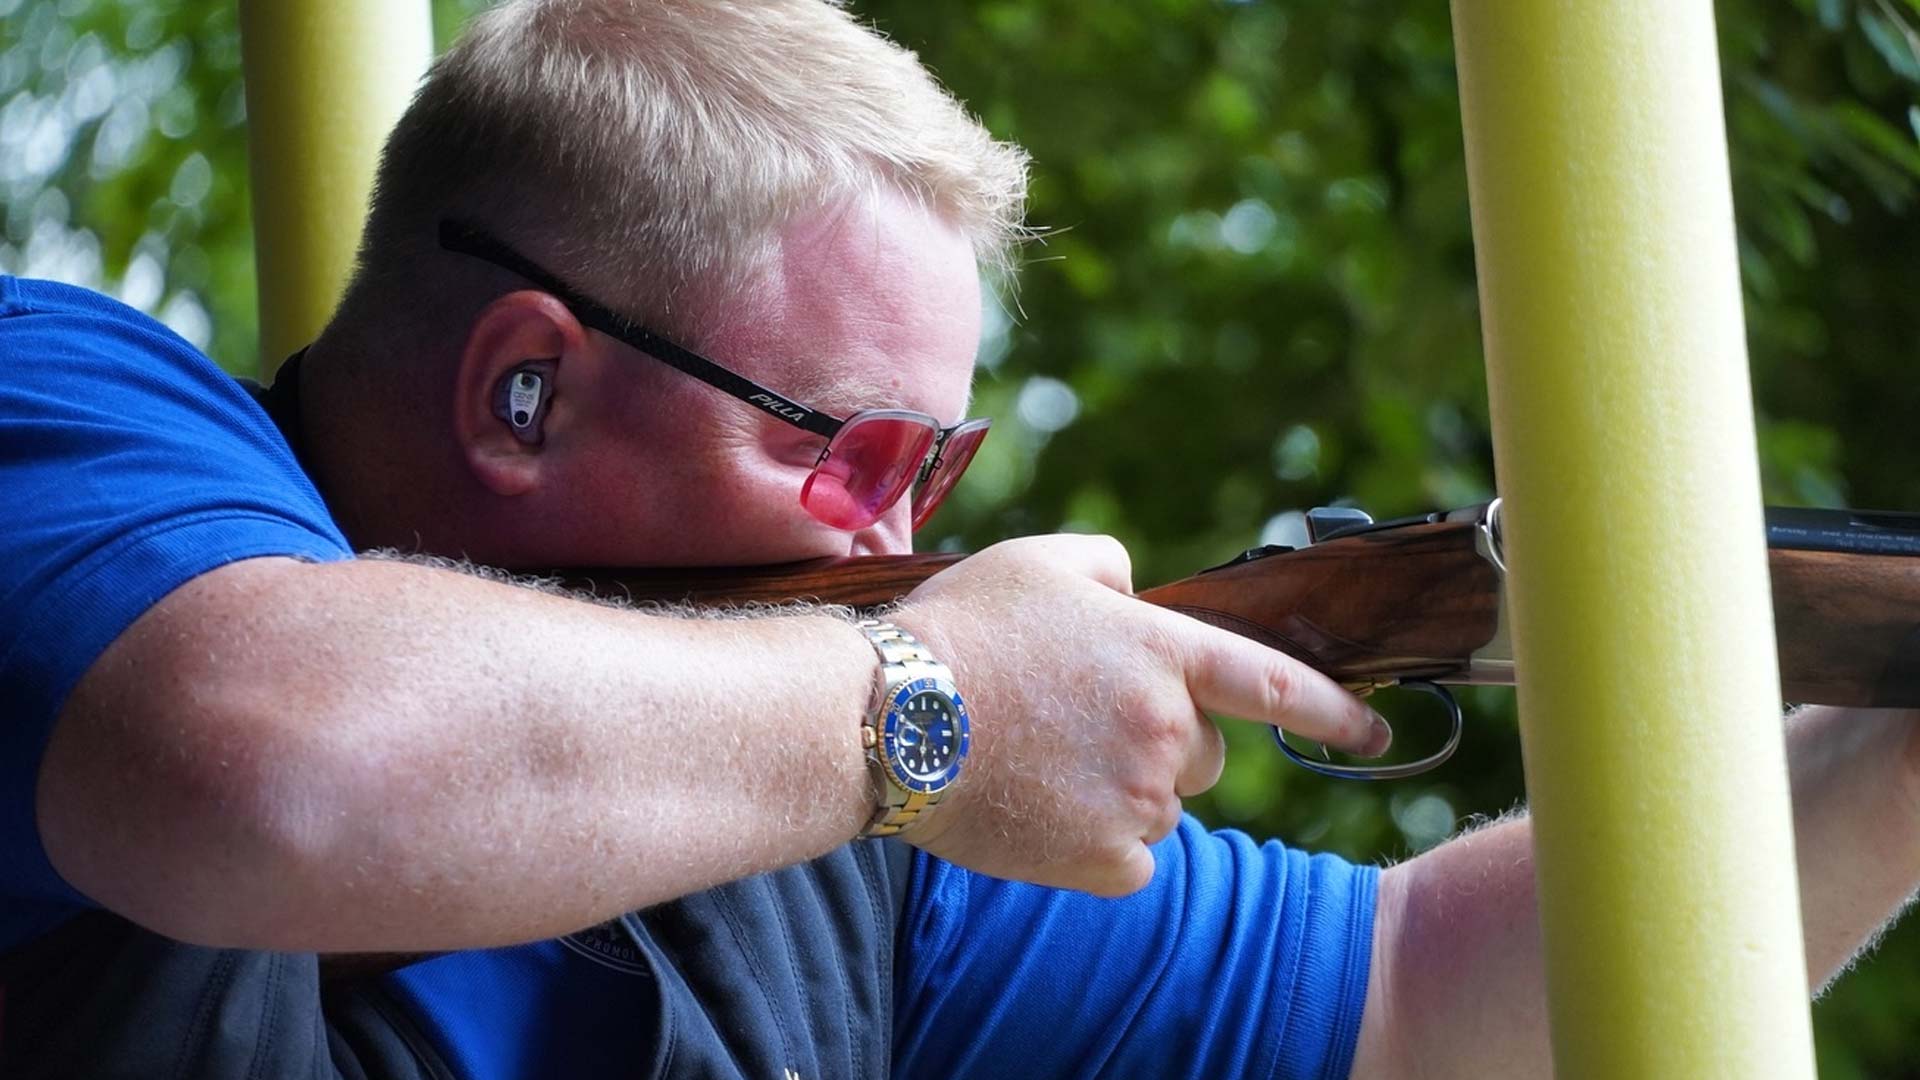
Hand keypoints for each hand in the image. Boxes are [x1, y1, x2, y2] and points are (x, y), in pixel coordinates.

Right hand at [890, 533, 1388, 895]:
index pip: (1275, 685)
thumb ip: (1111, 569)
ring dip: (1120, 793)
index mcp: (1163, 652)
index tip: (1379, 733)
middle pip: (1204, 756)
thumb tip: (1137, 590)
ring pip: (1160, 808)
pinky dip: (1096, 843)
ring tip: (1040, 763)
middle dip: (1161, 745)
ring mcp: (1139, 798)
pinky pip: (1130, 859)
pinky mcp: (1106, 859)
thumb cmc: (960, 631)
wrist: (889, 718)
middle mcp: (1167, 727)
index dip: (1336, 712)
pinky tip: (1039, 808)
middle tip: (1077, 729)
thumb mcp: (1040, 561)